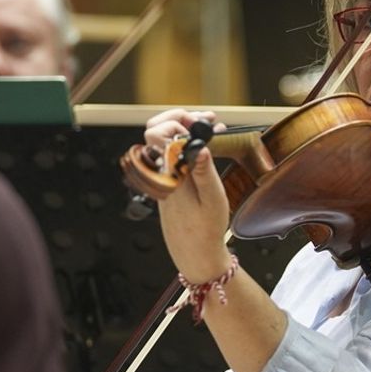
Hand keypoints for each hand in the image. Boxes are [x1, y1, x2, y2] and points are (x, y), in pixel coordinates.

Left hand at [143, 109, 231, 281]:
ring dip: (185, 127)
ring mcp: (163, 176)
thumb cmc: (206, 229)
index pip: (161, 135)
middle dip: (180, 117)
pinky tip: (206, 142)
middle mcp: (162, 173)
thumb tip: (201, 147)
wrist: (194, 253)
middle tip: (207, 119)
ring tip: (212, 126)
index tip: (206, 125)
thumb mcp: (214, 200)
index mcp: (171, 175)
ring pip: (164, 140)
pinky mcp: (168, 181)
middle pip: (156, 130)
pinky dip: (186, 141)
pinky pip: (171, 152)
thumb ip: (205, 172)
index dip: (181, 122)